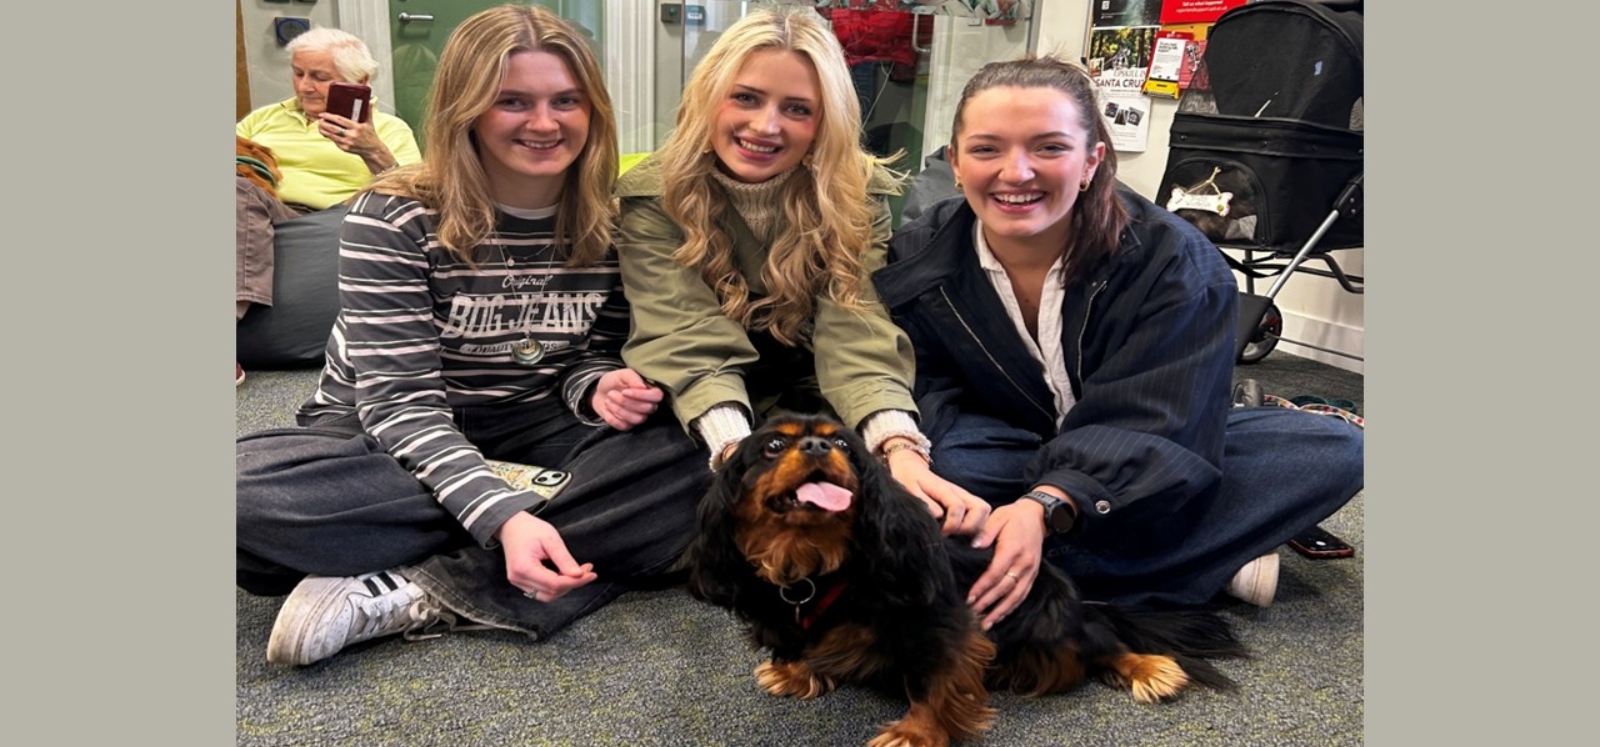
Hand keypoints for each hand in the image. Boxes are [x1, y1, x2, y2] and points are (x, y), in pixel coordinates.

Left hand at [317, 113, 392, 171]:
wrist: (373, 150)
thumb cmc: (370, 135)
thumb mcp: (370, 122)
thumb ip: (368, 111)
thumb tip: (370, 100)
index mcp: (357, 127)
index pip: (340, 120)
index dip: (329, 116)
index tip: (323, 114)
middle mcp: (352, 135)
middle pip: (333, 128)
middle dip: (324, 123)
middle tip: (320, 119)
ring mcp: (348, 143)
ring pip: (331, 136)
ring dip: (324, 130)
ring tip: (320, 126)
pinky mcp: (345, 148)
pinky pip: (335, 141)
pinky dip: (330, 137)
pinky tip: (326, 133)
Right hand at [495, 512, 597, 601]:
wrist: (511, 525)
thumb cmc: (529, 529)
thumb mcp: (551, 539)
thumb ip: (564, 559)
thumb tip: (579, 575)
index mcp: (524, 567)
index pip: (555, 584)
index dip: (576, 582)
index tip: (591, 574)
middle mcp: (518, 579)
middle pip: (552, 593)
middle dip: (572, 584)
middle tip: (586, 570)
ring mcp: (518, 582)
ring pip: (547, 596)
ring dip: (565, 587)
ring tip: (577, 573)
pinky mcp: (521, 582)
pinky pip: (541, 591)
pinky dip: (556, 586)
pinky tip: (564, 575)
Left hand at [591, 368, 662, 430]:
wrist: (600, 391)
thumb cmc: (614, 381)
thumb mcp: (622, 374)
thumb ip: (633, 378)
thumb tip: (642, 386)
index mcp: (650, 390)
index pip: (656, 396)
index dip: (641, 395)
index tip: (625, 391)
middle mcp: (648, 405)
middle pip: (646, 409)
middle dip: (626, 402)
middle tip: (611, 393)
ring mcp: (639, 416)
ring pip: (637, 419)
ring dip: (619, 410)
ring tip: (608, 400)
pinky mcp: (628, 425)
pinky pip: (624, 426)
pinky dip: (612, 417)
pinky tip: (607, 408)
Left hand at [886, 450, 989, 535]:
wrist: (911, 469)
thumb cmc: (908, 480)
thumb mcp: (909, 490)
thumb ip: (924, 502)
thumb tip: (938, 516)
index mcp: (945, 489)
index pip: (958, 507)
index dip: (952, 524)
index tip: (941, 534)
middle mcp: (959, 492)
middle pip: (981, 508)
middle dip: (971, 527)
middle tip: (955, 536)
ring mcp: (965, 496)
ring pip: (984, 511)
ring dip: (977, 526)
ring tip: (961, 536)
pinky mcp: (966, 502)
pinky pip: (980, 513)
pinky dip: (977, 525)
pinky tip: (963, 535)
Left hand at [966, 500, 1046, 629]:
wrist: (1038, 516)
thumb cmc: (1014, 517)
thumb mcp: (998, 517)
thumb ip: (985, 532)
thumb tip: (974, 546)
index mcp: (1013, 549)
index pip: (996, 573)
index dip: (982, 587)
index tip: (970, 597)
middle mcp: (1024, 563)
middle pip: (1005, 588)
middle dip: (988, 603)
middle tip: (973, 613)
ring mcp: (1031, 571)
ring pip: (1016, 596)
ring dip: (1001, 611)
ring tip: (986, 623)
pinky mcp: (1033, 575)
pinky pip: (1023, 595)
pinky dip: (1012, 607)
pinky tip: (1001, 616)